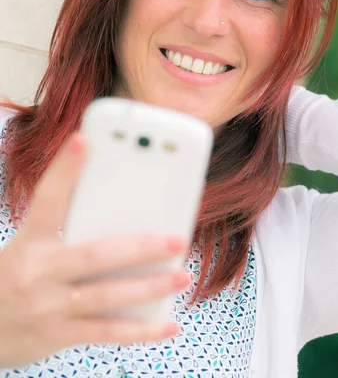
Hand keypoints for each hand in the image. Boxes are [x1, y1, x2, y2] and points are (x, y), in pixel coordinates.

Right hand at [0, 133, 189, 368]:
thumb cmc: (18, 277)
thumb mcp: (31, 246)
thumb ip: (67, 229)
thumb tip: (126, 213)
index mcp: (30, 241)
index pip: (47, 198)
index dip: (64, 169)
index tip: (83, 139)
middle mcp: (37, 273)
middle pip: (94, 255)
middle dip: (139, 247)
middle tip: (176, 238)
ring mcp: (48, 308)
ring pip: (106, 296)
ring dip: (149, 286)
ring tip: (182, 275)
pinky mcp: (59, 335)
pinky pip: (107, 333)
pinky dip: (141, 331)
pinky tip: (169, 325)